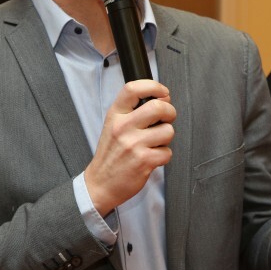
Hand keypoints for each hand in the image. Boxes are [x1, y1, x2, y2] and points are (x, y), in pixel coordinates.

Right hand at [85, 79, 175, 215]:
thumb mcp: (113, 125)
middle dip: (170, 112)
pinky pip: (167, 152)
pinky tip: (151, 158)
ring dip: (166, 138)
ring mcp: (134, 144)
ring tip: (153, 144)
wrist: (100, 183)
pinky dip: (163, 156)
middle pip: (158, 107)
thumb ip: (132, 111)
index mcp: (115, 115)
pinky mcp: (144, 161)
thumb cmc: (111, 154)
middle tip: (166, 119)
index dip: (154, 86)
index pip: (133, 89)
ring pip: (168, 131)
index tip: (163, 92)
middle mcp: (123, 127)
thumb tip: (162, 99)